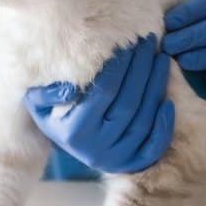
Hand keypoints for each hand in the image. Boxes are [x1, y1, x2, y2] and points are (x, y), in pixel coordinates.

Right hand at [23, 35, 174, 173]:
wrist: (64, 141)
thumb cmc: (53, 112)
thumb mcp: (37, 102)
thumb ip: (46, 93)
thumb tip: (70, 89)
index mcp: (74, 132)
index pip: (105, 91)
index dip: (120, 65)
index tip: (128, 42)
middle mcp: (95, 148)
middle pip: (128, 103)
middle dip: (141, 69)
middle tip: (148, 42)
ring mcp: (116, 158)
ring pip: (143, 120)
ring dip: (155, 87)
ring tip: (161, 59)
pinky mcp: (131, 164)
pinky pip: (153, 146)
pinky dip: (164, 125)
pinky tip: (168, 100)